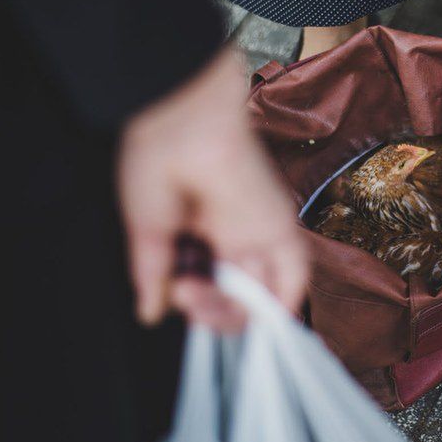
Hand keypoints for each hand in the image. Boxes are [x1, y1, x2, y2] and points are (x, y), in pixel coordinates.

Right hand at [117, 48, 306, 331]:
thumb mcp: (148, 229)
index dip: (194, 303)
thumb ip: (153, 274)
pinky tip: (267, 320)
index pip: (207, 284)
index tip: (174, 297)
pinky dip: (284, 302)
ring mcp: (257, 231)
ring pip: (259, 293)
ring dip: (233, 313)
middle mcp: (232, 234)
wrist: (183, 120)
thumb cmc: (157, 160)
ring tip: (199, 296)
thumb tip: (150, 313)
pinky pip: (293, 274)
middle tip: (183, 294)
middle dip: (209, 310)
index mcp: (200, 231)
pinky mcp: (279, 226)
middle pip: (234, 295)